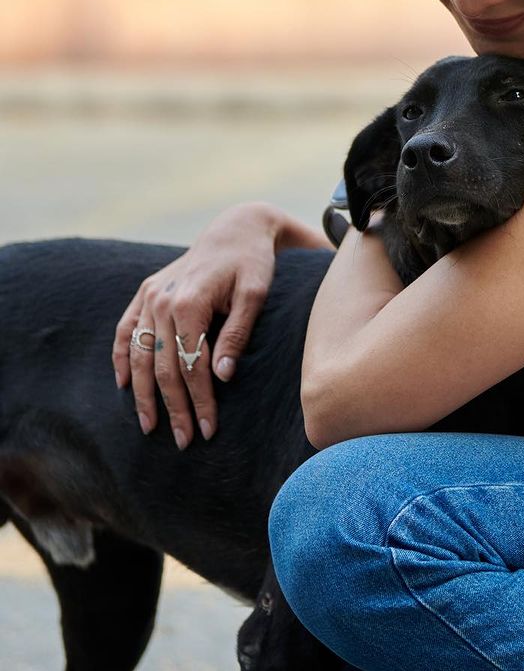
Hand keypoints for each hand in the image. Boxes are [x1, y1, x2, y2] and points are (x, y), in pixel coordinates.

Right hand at [112, 202, 282, 449]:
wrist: (236, 229)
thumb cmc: (252, 263)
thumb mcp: (255, 295)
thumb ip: (237, 334)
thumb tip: (222, 377)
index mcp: (190, 302)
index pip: (191, 365)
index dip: (199, 401)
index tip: (208, 430)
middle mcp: (162, 300)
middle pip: (162, 367)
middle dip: (173, 407)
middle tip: (184, 441)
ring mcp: (149, 296)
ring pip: (139, 355)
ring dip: (142, 395)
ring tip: (151, 427)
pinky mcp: (146, 292)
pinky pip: (125, 331)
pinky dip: (121, 359)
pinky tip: (123, 386)